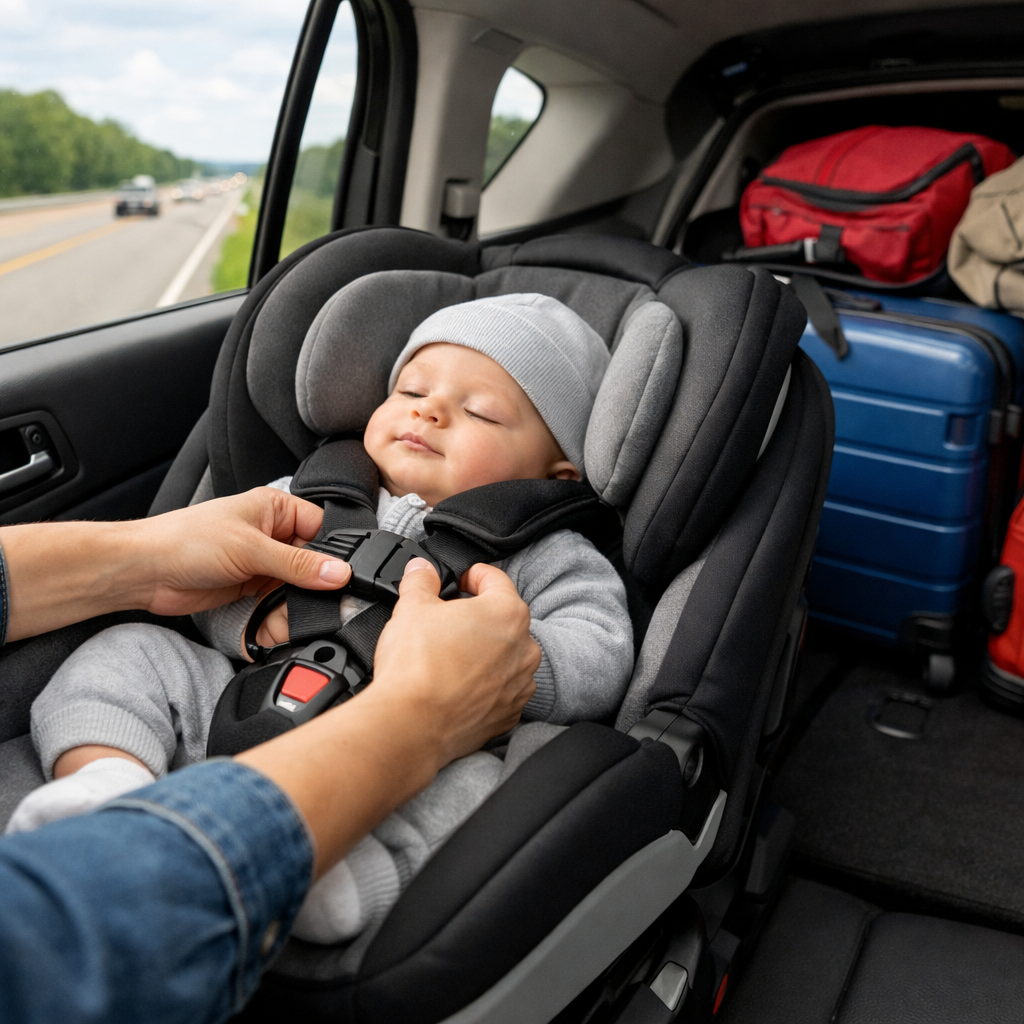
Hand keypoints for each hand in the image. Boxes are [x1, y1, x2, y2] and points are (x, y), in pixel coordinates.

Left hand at [1, 488, 351, 641]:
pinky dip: (279, 616)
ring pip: (297, 588)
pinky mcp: (251, 589)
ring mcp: (262, 564)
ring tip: (292, 613)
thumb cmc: (185, 541)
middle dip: (315, 584)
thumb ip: (298, 564)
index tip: (343, 578)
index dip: (335, 553)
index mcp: (275, 509)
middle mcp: (272, 535)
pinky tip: (276, 623)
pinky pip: (278, 604)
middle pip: (313, 562)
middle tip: (322, 602)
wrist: (144, 572)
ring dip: (295, 603)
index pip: (323, 529)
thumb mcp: (251, 549)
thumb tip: (340, 573)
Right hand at [237, 558, 539, 876]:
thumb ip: (421, 580)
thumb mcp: (411, 607)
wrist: (411, 725)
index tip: (461, 580)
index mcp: (507, 612)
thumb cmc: (416, 667)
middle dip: (477, 617)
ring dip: (484, 652)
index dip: (473, 576)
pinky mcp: (508, 714)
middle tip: (447, 622)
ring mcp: (519, 684)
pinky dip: (484, 685)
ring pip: (506, 657)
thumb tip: (422, 570)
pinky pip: (501, 690)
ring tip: (450, 657)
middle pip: (503, 619)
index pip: (495, 580)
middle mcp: (524, 648)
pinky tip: (456, 685)